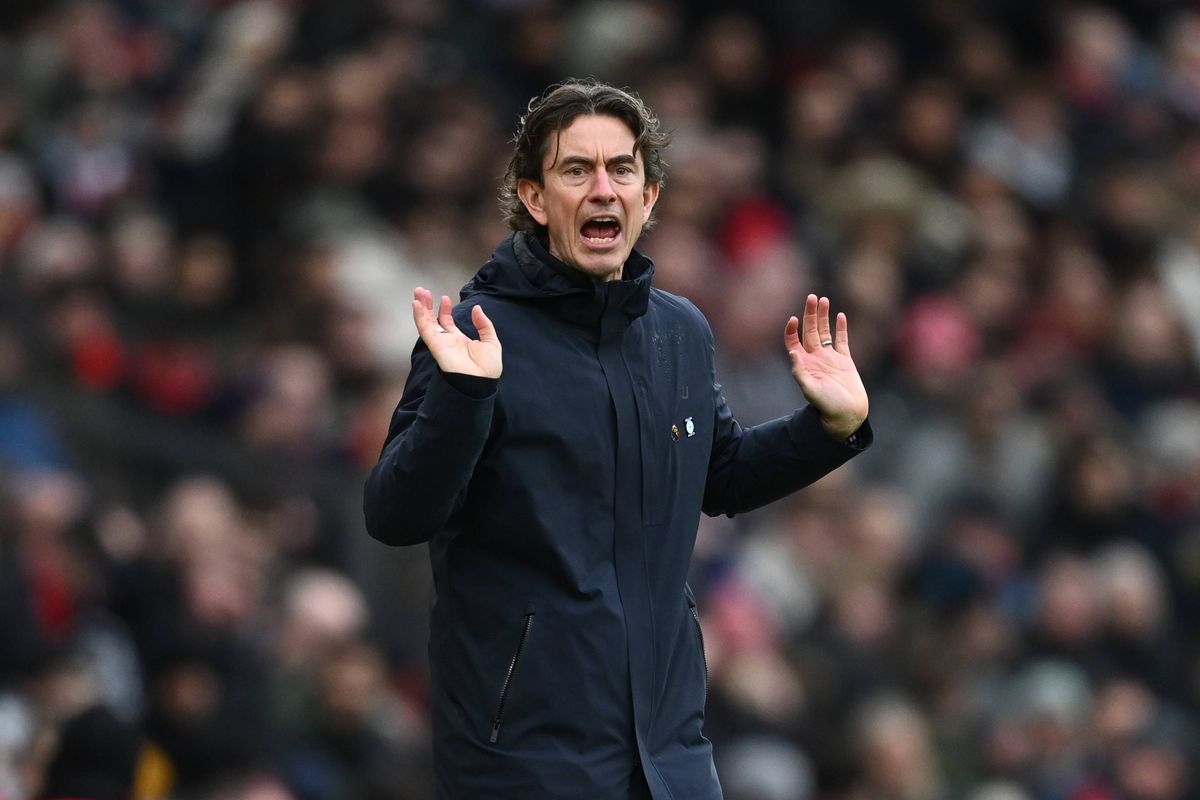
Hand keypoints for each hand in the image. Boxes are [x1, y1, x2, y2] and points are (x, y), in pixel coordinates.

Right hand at [412, 287, 501, 378]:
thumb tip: (477, 308)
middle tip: (422, 291)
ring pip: (426, 323)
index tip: (445, 298)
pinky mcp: (435, 346)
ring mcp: (440, 344)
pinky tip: (416, 305)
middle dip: (428, 305)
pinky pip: (425, 330)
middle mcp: (447, 341)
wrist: (481, 382)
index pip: (447, 322)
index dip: (445, 310)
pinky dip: (419, 317)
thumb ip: (484, 324)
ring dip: (421, 308)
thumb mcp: (491, 341)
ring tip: (418, 292)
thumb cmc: (488, 368)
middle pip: (433, 320)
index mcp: (459, 340)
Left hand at [785, 294, 867, 439]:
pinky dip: (841, 328)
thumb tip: (792, 351)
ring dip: (823, 316)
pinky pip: (842, 340)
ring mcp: (830, 358)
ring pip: (825, 332)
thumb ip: (800, 372)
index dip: (791, 329)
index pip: (793, 341)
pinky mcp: (845, 360)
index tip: (794, 318)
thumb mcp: (810, 390)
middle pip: (810, 331)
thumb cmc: (827, 405)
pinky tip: (840, 315)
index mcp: (804, 364)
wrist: (847, 414)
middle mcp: (815, 358)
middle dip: (810, 314)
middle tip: (812, 297)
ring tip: (823, 300)